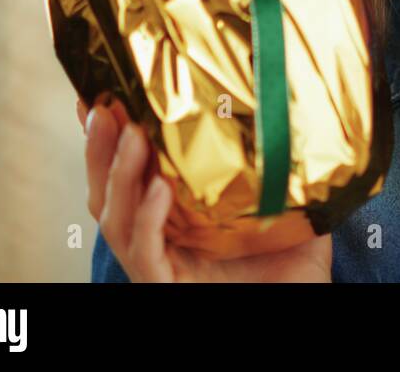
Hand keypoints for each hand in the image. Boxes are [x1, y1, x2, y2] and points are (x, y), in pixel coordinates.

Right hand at [78, 98, 332, 281]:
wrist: (299, 310)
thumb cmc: (291, 269)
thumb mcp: (288, 205)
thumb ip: (283, 164)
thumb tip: (298, 109)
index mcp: (175, 216)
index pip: (132, 172)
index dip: (112, 136)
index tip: (103, 90)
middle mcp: (159, 239)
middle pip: (109, 192)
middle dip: (100, 147)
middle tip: (102, 104)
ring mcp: (158, 264)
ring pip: (118, 219)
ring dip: (120, 173)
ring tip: (133, 134)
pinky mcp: (166, 286)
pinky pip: (146, 252)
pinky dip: (147, 219)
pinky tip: (157, 187)